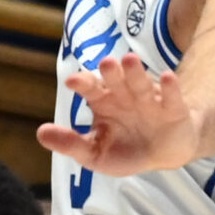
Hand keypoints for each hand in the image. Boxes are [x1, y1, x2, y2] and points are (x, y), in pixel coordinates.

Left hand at [37, 55, 202, 174]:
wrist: (163, 154)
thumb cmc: (125, 150)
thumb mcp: (94, 153)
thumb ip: (71, 144)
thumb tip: (40, 133)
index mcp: (103, 101)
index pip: (90, 88)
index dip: (83, 83)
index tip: (73, 82)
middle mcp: (125, 94)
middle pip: (115, 80)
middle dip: (110, 71)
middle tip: (106, 63)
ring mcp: (149, 100)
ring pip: (141, 83)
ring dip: (136, 72)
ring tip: (130, 60)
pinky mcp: (173, 109)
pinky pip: (171, 97)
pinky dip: (170, 88)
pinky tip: (168, 78)